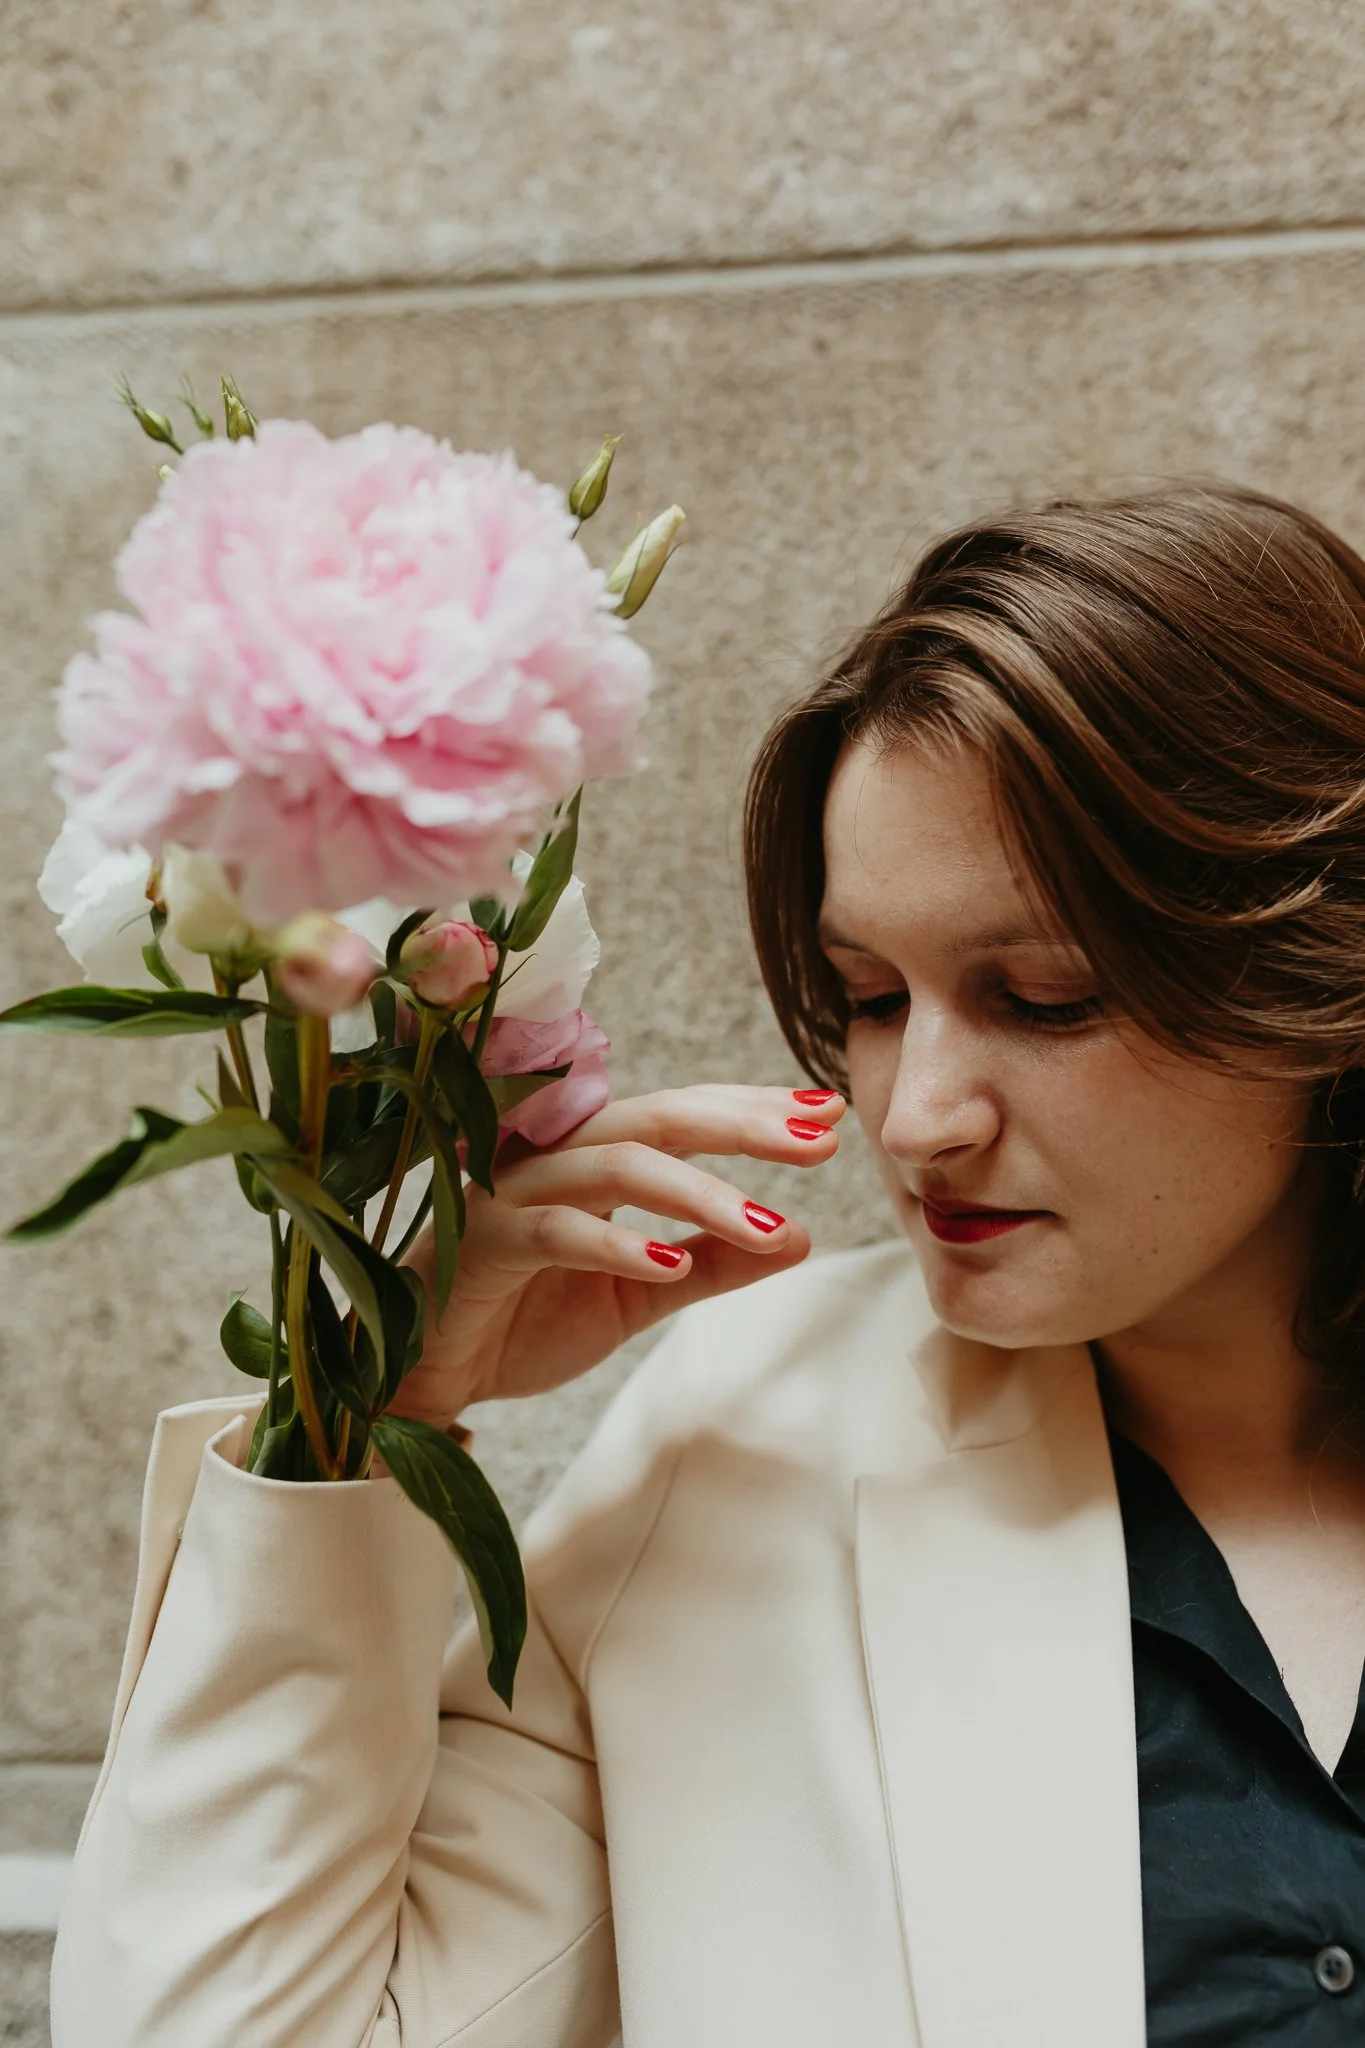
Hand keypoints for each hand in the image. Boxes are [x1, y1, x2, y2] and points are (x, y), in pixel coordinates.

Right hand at [390, 1084, 844, 1425]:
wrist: (426, 1379)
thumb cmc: (520, 1319)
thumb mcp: (637, 1295)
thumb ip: (712, 1264)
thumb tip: (797, 1236)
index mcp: (592, 1159)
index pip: (681, 1116)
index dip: (752, 1109)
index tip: (828, 1113)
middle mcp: (553, 1157)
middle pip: (656, 1116)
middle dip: (742, 1124)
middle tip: (818, 1139)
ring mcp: (513, 1192)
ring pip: (616, 1166)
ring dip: (701, 1196)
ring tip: (767, 1225)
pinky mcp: (483, 1241)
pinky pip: (556, 1230)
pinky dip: (616, 1242)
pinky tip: (670, 1264)